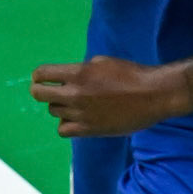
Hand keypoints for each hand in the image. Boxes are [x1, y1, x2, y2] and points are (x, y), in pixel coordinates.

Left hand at [30, 56, 188, 137]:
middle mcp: (75, 94)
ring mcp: (81, 114)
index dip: (39, 76)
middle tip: (49, 91)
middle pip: (40, 94)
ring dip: (59, 107)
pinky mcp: (90, 130)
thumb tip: (66, 77)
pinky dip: (66, 124)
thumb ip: (80, 70)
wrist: (153, 95)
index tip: (42, 78)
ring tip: (74, 104)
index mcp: (78, 73)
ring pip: (53, 112)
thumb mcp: (102, 62)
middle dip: (41, 91)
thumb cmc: (130, 74)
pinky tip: (76, 119)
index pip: (42, 74)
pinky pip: (63, 130)